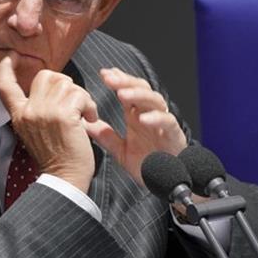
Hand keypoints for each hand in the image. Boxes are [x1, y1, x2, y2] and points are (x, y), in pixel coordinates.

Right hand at [0, 54, 99, 192]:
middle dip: (65, 84)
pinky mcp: (63, 115)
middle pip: (46, 76)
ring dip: (81, 97)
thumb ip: (36, 109)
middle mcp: (28, 111)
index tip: (11, 57)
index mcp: (19, 115)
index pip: (4, 86)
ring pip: (67, 84)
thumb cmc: (56, 156)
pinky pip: (81, 95)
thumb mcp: (34, 131)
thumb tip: (50, 85)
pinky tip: (89, 120)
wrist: (65, 178)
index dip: (6, 68)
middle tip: (74, 104)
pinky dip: (90, 106)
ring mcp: (44, 112)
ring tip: (83, 115)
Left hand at [83, 67, 186, 186]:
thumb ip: (105, 136)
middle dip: (126, 81)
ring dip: (139, 94)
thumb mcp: (121, 150)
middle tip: (110, 78)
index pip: (128, 90)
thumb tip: (83, 124)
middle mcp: (150, 115)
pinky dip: (156, 118)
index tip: (103, 73)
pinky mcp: (174, 135)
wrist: (168, 184)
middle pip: (141, 89)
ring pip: (154, 100)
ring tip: (123, 94)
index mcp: (137, 116)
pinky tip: (142, 118)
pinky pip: (167, 121)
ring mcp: (162, 123)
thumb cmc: (149, 164)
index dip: (118, 80)